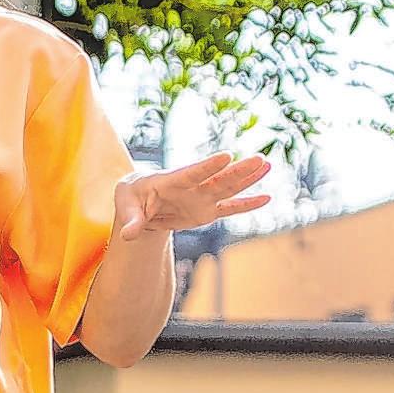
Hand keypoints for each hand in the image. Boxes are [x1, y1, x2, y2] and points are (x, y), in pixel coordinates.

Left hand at [114, 152, 274, 245]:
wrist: (139, 200)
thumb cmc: (131, 197)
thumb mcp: (125, 206)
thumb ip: (130, 220)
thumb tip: (128, 236)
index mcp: (171, 180)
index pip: (193, 172)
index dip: (209, 166)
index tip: (227, 156)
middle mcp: (191, 187)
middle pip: (218, 178)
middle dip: (238, 170)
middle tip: (259, 158)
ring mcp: (201, 198)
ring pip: (228, 188)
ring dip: (248, 179)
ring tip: (268, 166)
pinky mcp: (206, 211)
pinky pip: (230, 208)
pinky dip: (246, 204)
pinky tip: (265, 198)